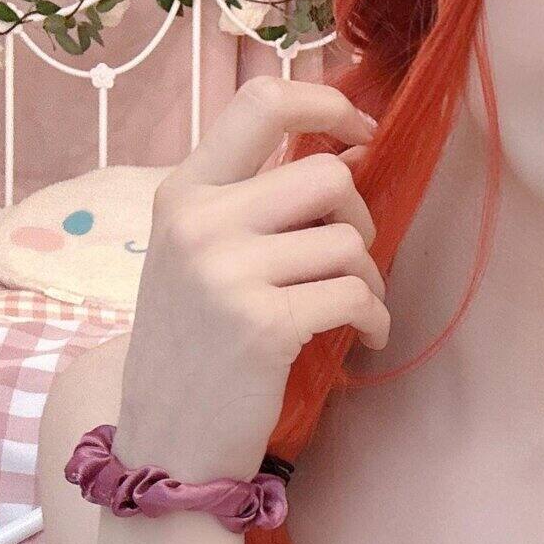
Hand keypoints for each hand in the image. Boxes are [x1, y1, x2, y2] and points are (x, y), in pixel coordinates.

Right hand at [114, 76, 387, 481]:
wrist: (169, 440)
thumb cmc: (197, 346)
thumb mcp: (200, 257)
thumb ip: (254, 203)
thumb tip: (349, 154)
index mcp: (183, 192)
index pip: (262, 104)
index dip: (329, 104)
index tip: (364, 130)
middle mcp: (199, 223)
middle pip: (328, 177)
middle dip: (359, 218)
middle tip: (349, 260)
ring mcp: (227, 274)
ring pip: (349, 241)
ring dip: (369, 278)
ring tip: (351, 308)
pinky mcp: (264, 325)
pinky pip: (356, 296)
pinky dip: (375, 318)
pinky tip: (364, 336)